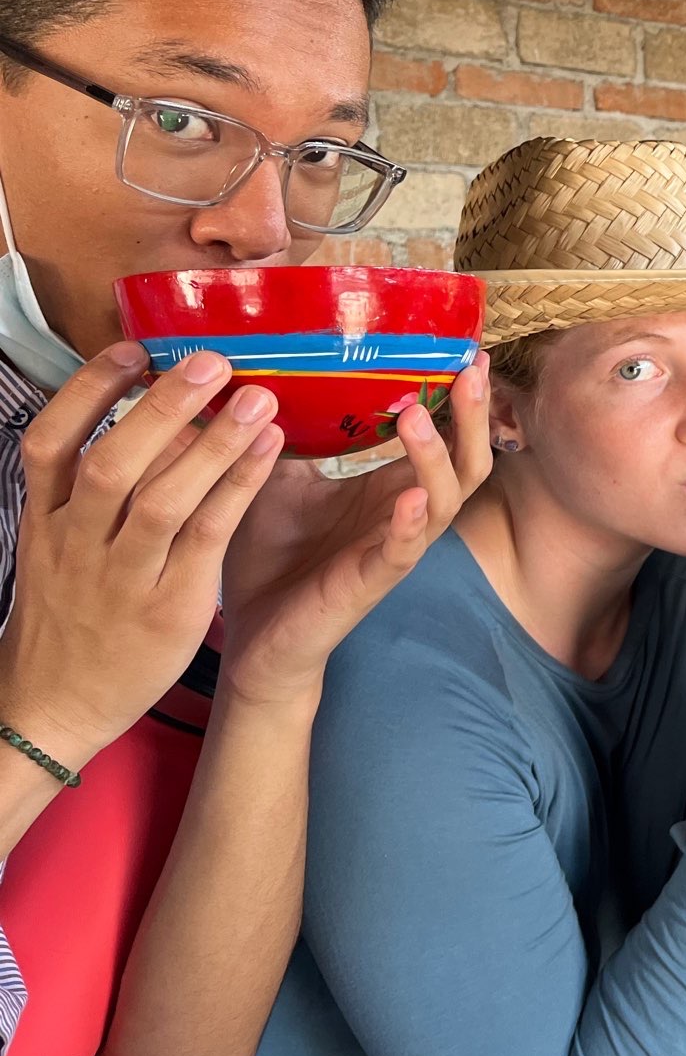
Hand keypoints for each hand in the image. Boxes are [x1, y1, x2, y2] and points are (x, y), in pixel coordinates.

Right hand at [0, 344, 282, 766]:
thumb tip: (139, 410)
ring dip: (213, 444)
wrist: (57, 705)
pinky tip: (269, 451)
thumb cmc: (73, 611)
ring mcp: (123, 577)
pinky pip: (206, 537)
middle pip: (110, 463)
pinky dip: (238, 489)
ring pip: (162, 500)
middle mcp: (77, 543)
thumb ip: (87, 486)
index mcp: (45, 521)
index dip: (87, 392)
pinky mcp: (170, 606)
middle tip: (209, 360)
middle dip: (160, 407)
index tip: (133, 349)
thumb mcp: (57, 545)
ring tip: (257, 397)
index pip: (49, 444)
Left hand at [214, 358, 490, 707]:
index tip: (469, 349)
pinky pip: (403, 552)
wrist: (251, 633)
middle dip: (474, 416)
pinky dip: (411, 525)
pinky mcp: (370, 582)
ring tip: (417, 418)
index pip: (447, 435)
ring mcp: (393, 546)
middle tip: (472, 370)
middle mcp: (404, 511)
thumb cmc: (271, 552)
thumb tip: (271, 363)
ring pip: (444, 499)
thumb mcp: (276, 476)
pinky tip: (412, 499)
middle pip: (467, 461)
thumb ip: (289, 429)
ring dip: (436, 457)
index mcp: (389, 484)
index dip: (464, 398)